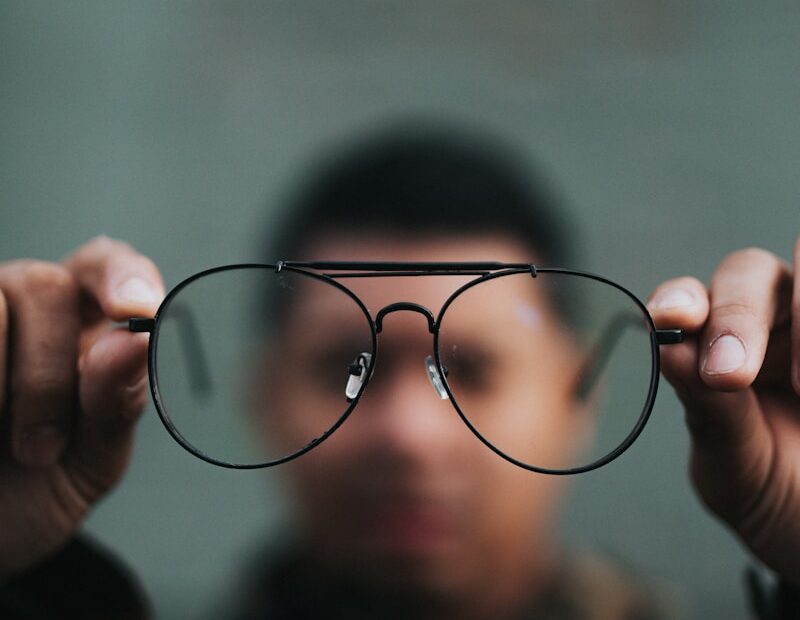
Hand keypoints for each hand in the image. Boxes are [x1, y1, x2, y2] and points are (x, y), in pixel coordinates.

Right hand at [0, 236, 162, 577]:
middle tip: (43, 448)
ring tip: (9, 450)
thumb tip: (134, 341)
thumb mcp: (91, 459)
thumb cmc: (35, 494)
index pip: (106, 266)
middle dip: (49, 370)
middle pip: (45, 284)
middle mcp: (22, 311)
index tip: (135, 311)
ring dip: (10, 384)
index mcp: (81, 328)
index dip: (122, 275)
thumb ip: (117, 401)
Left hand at [648, 240, 799, 583]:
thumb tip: (668, 346)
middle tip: (731, 376)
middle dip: (738, 314)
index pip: (691, 298)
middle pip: (752, 271)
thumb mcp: (735, 462)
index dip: (681, 298)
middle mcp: (770, 323)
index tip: (674, 321)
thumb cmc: (773, 494)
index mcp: (716, 348)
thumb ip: (709, 408)